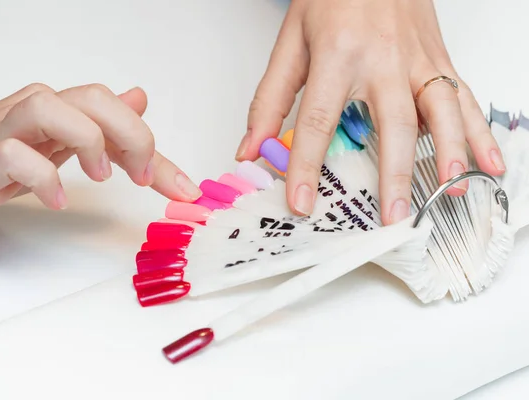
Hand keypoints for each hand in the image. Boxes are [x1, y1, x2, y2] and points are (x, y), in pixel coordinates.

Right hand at [0, 83, 201, 240]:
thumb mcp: (55, 144)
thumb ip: (100, 127)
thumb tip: (139, 99)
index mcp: (59, 113)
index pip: (117, 113)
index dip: (154, 148)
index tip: (181, 188)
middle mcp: (34, 115)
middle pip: (91, 97)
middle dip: (130, 134)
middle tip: (141, 176)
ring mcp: (3, 135)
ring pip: (48, 107)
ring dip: (86, 141)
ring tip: (100, 177)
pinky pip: (9, 155)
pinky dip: (39, 177)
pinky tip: (56, 200)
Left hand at [237, 0, 505, 224]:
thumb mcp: (291, 42)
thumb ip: (270, 98)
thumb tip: (252, 148)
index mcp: (337, 55)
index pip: (318, 120)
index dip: (307, 166)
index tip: (302, 203)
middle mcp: (383, 59)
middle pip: (391, 122)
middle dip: (394, 173)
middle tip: (392, 217)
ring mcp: (418, 60)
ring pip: (440, 110)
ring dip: (447, 154)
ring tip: (446, 193)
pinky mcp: (439, 60)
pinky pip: (464, 97)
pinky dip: (479, 132)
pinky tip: (486, 162)